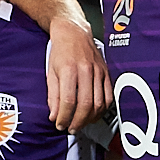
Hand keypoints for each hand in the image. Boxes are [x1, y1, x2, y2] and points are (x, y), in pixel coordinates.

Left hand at [43, 17, 111, 131]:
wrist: (73, 31)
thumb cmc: (60, 50)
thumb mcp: (51, 72)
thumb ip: (53, 96)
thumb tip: (54, 116)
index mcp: (69, 69)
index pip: (68, 101)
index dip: (64, 117)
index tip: (60, 125)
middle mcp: (86, 70)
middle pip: (86, 104)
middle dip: (78, 121)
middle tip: (71, 129)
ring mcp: (98, 71)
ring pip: (99, 102)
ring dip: (90, 118)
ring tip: (81, 124)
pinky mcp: (106, 72)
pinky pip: (108, 95)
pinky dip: (102, 109)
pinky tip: (94, 114)